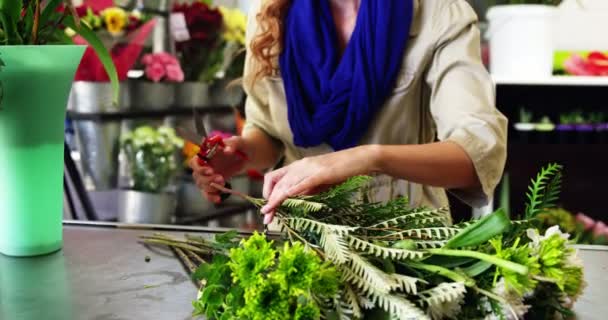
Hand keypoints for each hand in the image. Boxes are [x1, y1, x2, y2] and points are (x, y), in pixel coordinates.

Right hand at [189, 136, 247, 202]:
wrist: (246, 156)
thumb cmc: (239, 146)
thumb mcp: (238, 142)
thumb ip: (232, 144)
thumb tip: (227, 150)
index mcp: (205, 154)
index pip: (194, 162)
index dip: (199, 168)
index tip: (211, 170)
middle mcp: (203, 166)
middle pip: (197, 176)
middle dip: (208, 179)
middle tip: (221, 179)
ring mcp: (207, 176)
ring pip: (201, 185)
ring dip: (211, 188)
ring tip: (223, 184)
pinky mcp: (213, 184)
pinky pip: (207, 193)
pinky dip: (211, 197)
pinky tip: (218, 199)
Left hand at [260, 145, 377, 223]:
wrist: (362, 159)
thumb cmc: (342, 171)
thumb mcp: (320, 182)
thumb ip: (306, 189)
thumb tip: (293, 200)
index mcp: (299, 166)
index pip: (275, 178)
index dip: (267, 193)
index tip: (267, 209)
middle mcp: (301, 165)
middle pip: (278, 182)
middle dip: (269, 200)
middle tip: (266, 216)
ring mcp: (311, 167)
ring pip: (287, 183)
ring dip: (277, 199)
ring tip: (270, 212)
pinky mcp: (322, 172)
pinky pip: (304, 182)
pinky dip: (294, 190)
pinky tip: (287, 197)